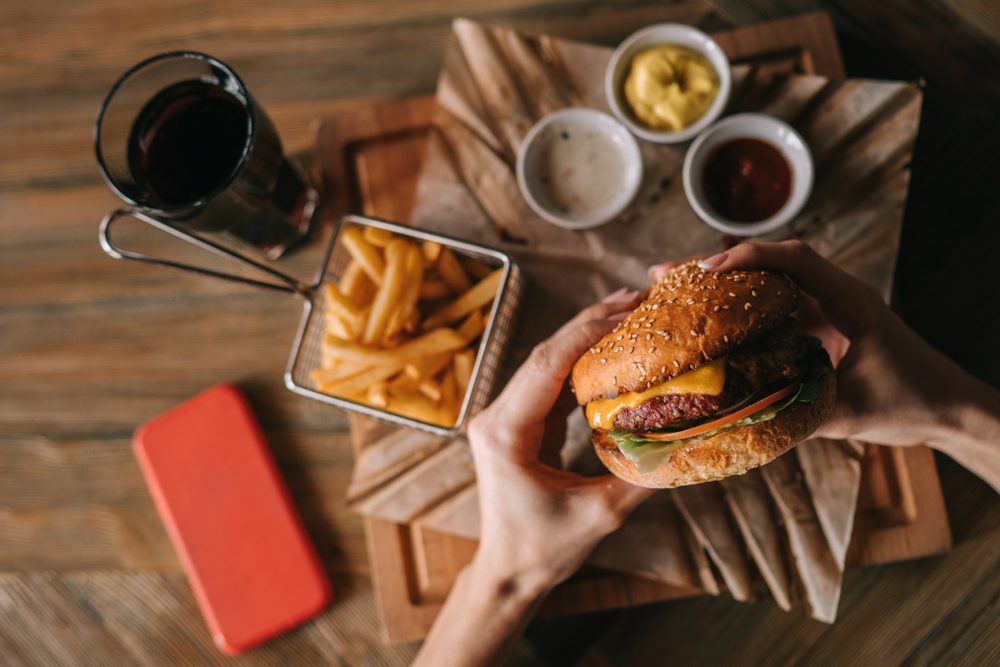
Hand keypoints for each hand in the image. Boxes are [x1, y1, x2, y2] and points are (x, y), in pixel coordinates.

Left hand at [467, 289, 652, 593]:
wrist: (508, 572)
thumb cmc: (544, 550)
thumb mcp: (600, 514)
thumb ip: (641, 475)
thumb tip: (688, 442)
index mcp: (505, 432)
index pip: (547, 366)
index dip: (587, 333)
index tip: (627, 309)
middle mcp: (497, 416)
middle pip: (545, 355)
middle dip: (590, 323)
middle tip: (635, 297)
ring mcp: (505, 417)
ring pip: (547, 363)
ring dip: (586, 338)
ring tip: (629, 312)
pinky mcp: (518, 424)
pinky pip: (551, 384)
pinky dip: (581, 364)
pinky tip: (612, 349)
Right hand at [651, 242, 999, 469]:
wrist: (949, 407)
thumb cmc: (912, 401)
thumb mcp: (853, 411)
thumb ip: (801, 411)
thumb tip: (739, 420)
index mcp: (849, 300)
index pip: (795, 261)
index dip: (750, 257)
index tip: (707, 269)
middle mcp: (833, 296)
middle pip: (768, 264)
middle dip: (715, 265)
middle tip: (663, 274)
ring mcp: (824, 310)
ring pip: (765, 285)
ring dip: (720, 285)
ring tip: (671, 290)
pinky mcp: (817, 328)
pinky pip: (770, 310)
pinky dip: (735, 309)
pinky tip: (703, 320)